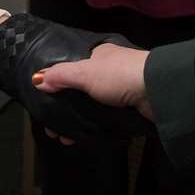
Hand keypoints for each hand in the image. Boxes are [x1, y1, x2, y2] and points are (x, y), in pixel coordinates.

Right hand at [0, 14, 152, 142]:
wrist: (157, 91)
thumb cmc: (119, 75)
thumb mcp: (84, 73)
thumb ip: (60, 75)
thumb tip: (36, 80)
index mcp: (99, 55)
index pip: (73, 68)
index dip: (58, 85)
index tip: (45, 104)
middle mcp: (110, 70)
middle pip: (81, 91)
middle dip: (66, 110)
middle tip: (53, 129)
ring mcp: (121, 90)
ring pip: (91, 107)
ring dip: (78, 122)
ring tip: (64, 139)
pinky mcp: (129, 108)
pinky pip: (104, 119)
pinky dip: (92, 128)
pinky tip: (83, 139)